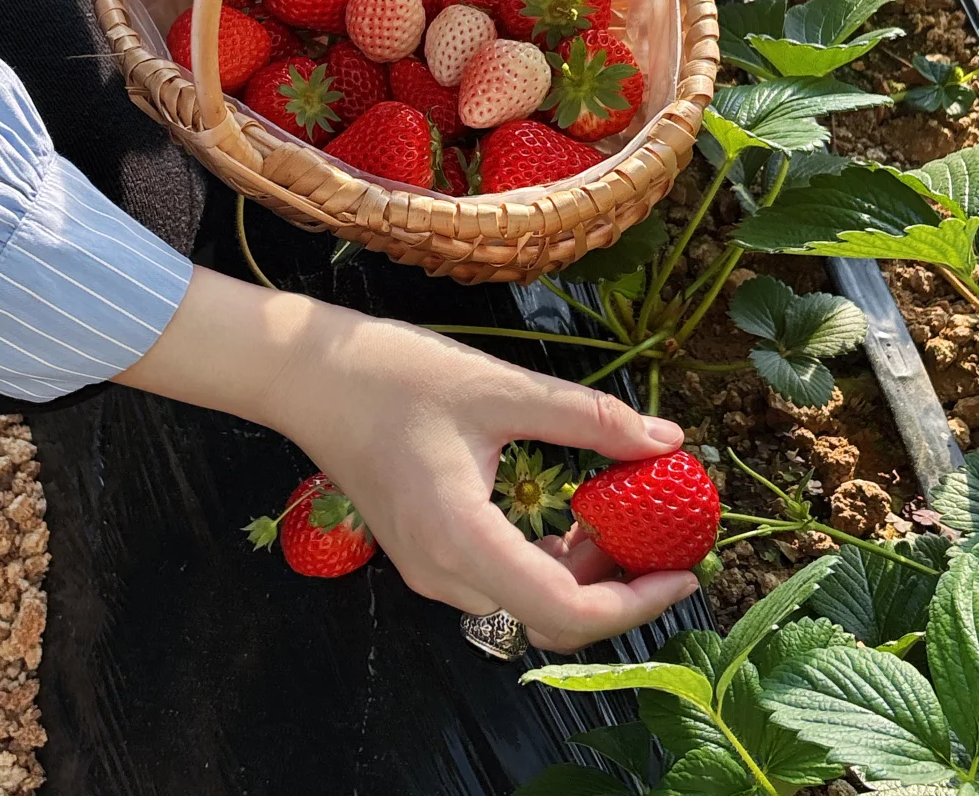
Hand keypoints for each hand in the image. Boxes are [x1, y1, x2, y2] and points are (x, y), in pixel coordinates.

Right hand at [120, 268, 697, 651]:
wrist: (308, 376)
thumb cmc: (395, 375)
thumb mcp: (500, 389)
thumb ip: (587, 418)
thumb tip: (667, 440)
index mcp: (461, 540)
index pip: (565, 610)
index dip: (636, 602)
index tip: (686, 571)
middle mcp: (443, 573)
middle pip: (550, 618)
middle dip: (619, 591)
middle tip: (665, 541)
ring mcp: (428, 569)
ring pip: (526, 603)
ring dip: (584, 577)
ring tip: (626, 518)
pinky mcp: (423, 554)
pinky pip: (500, 580)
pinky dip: (548, 563)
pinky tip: (572, 517)